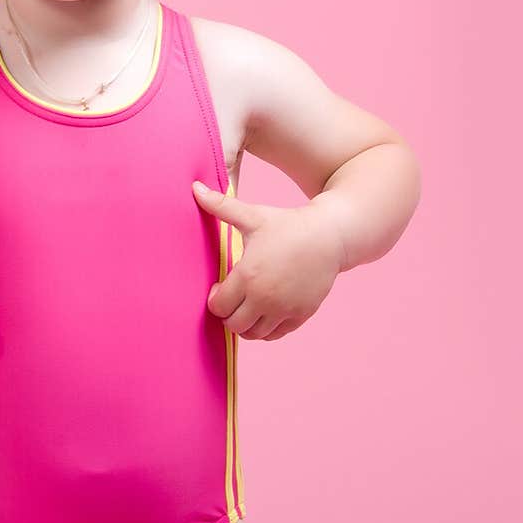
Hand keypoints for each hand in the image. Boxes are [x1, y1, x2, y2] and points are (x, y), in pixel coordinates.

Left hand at [192, 181, 344, 340]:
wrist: (328, 236)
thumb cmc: (287, 224)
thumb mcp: (252, 215)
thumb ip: (220, 206)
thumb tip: (194, 187)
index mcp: (249, 276)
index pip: (218, 307)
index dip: (215, 298)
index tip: (220, 286)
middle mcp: (266, 298)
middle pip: (234, 325)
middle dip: (228, 314)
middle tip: (232, 297)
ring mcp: (285, 309)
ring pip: (254, 334)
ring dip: (246, 323)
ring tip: (248, 304)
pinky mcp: (301, 315)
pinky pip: (275, 334)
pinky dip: (266, 328)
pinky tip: (265, 309)